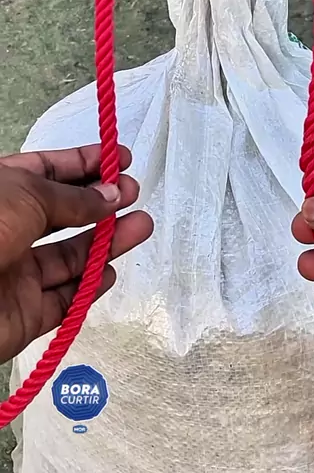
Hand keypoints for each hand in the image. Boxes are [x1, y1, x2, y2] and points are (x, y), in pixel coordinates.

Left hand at [0, 144, 152, 362]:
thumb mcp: (29, 195)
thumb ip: (76, 198)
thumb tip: (111, 195)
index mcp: (2, 192)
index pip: (48, 171)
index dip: (86, 163)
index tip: (119, 158)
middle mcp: (9, 229)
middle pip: (64, 214)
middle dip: (102, 202)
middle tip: (133, 192)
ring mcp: (16, 272)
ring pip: (71, 256)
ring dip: (109, 241)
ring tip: (141, 225)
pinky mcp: (24, 314)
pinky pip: (65, 299)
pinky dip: (91, 286)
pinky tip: (111, 270)